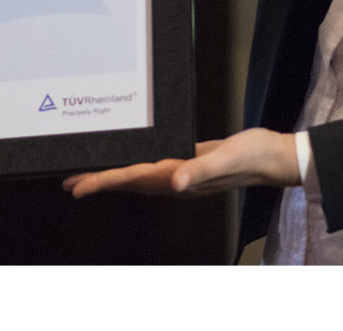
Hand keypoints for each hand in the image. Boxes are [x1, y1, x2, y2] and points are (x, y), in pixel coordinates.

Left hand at [62, 128, 300, 198]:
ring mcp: (180, 173)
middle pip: (127, 183)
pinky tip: (128, 159)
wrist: (273, 157)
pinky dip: (134, 164)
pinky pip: (151, 166)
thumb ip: (200, 170)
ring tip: (87, 174)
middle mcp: (175, 179)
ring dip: (112, 176)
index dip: (102, 182)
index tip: (77, 187)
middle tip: (69, 182)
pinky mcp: (186, 162)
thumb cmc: (253, 156)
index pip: (131, 181)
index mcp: (178, 178)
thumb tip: (175, 182)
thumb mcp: (227, 159)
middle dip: (97, 182)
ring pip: (136, 177)